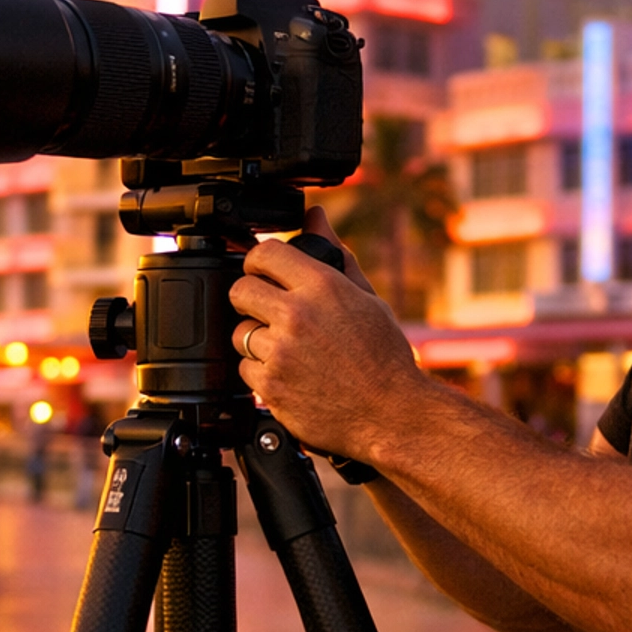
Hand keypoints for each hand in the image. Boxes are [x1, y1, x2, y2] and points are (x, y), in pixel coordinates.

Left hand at [230, 214, 421, 458]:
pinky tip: (290, 374)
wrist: (391, 413)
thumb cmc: (384, 357)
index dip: (259, 260)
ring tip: (288, 350)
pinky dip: (261, 373)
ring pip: (240, 332)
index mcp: (322, 287)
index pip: (264, 252)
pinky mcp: (270, 386)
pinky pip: (244, 368)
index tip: (262, 271)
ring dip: (256, 340)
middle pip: (241, 289)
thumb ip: (335, 255)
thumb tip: (316, 217)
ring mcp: (281, 352)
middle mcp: (298, 315)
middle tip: (268, 311)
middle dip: (251, 298)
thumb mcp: (367, 298)